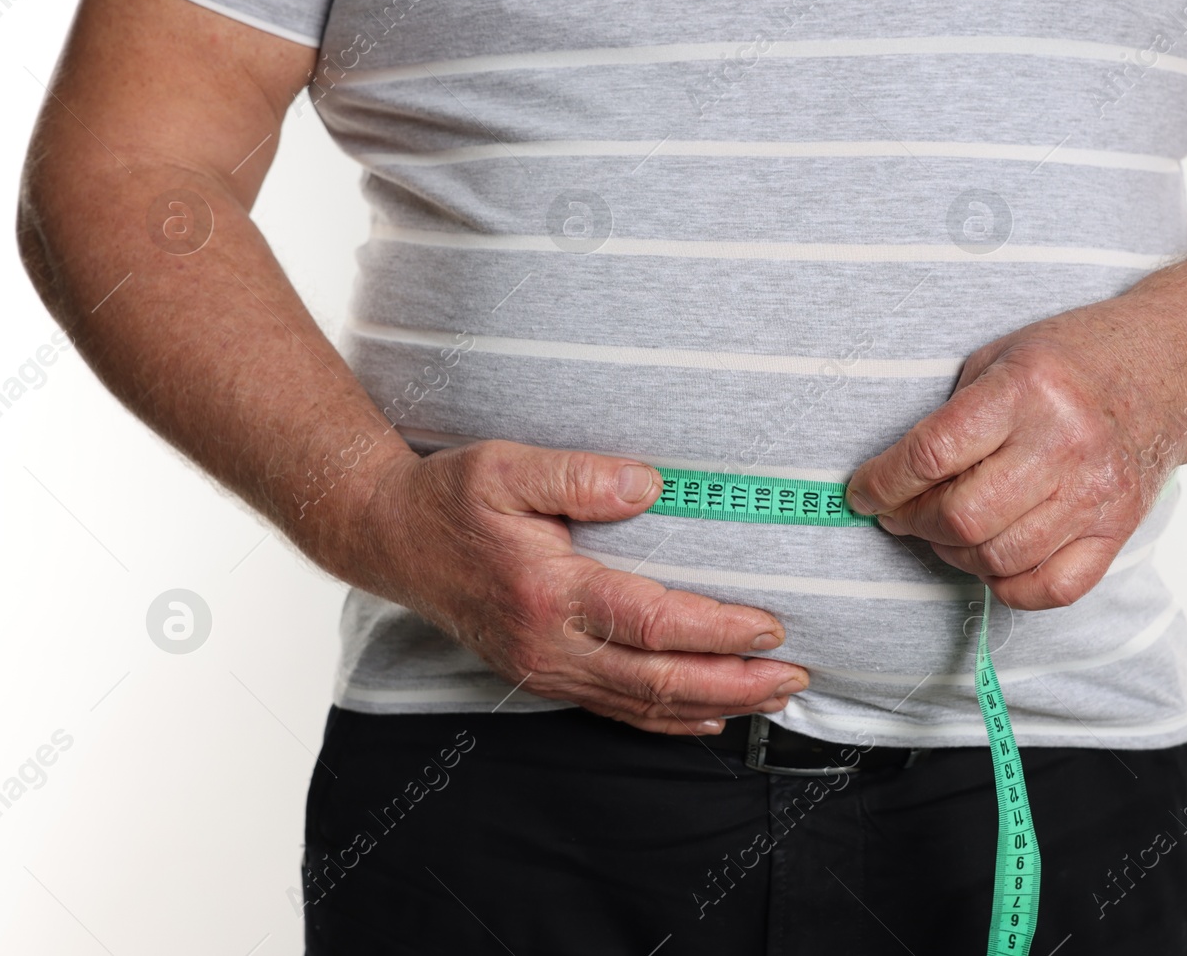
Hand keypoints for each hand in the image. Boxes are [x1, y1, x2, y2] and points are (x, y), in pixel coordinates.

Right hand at [335, 440, 808, 733]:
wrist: (392, 538)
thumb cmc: (451, 498)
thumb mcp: (507, 467)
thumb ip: (579, 475)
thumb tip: (648, 485)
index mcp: (549, 594)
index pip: (651, 622)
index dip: (716, 630)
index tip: (769, 627)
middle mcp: (550, 646)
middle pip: (657, 679)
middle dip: (735, 683)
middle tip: (795, 677)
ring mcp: (546, 669)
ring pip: (642, 704)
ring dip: (713, 703)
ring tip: (772, 696)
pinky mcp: (544, 675)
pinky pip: (616, 708)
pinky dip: (668, 718)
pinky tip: (707, 715)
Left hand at [845, 312, 1173, 610]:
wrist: (1170, 370)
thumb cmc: (1075, 360)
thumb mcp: (1001, 357)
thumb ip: (952, 415)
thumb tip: (894, 481)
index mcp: (1028, 389)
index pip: (933, 454)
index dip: (883, 483)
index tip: (862, 493)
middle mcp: (1066, 444)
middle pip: (963, 517)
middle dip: (912, 523)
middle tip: (898, 513)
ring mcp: (1097, 493)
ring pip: (999, 558)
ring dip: (952, 554)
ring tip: (942, 531)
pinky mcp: (1118, 529)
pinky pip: (1050, 589)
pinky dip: (1007, 584)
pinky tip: (992, 557)